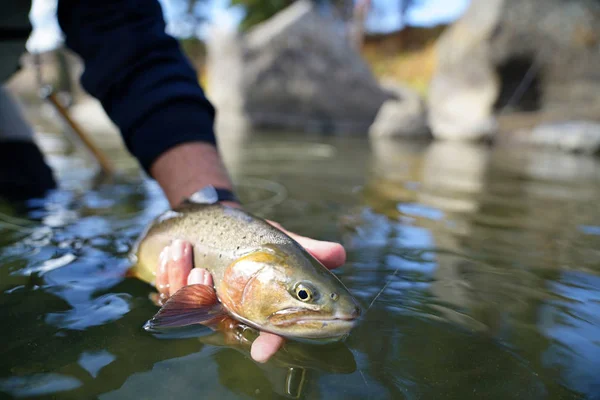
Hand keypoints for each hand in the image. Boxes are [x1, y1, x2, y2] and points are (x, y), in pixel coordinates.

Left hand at [155, 221, 345, 362]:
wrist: (222, 220)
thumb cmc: (256, 240)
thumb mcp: (282, 242)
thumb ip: (308, 250)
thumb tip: (340, 254)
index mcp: (257, 308)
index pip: (268, 332)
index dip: (268, 344)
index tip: (263, 352)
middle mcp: (229, 311)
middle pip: (215, 320)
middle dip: (204, 300)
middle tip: (204, 272)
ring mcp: (202, 302)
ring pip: (186, 304)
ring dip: (180, 278)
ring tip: (182, 248)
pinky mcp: (178, 290)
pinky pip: (166, 290)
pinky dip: (166, 270)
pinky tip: (173, 250)